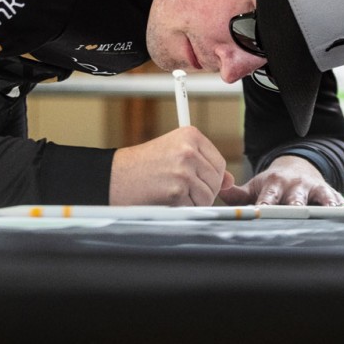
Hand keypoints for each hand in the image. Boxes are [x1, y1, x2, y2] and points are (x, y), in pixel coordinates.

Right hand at [109, 126, 233, 206]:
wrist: (114, 176)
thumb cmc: (141, 165)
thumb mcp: (173, 153)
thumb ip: (202, 163)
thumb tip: (229, 180)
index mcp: (190, 135)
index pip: (219, 162)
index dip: (211, 176)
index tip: (197, 179)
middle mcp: (188, 150)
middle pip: (216, 180)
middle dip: (203, 190)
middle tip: (181, 189)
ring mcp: (183, 171)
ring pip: (208, 196)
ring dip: (193, 202)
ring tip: (172, 193)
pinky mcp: (177, 191)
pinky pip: (194, 207)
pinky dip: (182, 209)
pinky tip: (166, 199)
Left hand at [220, 154, 342, 206]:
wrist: (297, 166)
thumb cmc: (273, 184)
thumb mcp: (255, 186)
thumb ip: (238, 194)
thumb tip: (221, 192)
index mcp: (273, 184)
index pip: (268, 199)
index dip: (265, 208)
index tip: (262, 216)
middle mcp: (294, 185)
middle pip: (294, 201)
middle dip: (294, 210)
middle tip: (293, 220)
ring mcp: (313, 188)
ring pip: (318, 200)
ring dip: (322, 208)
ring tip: (326, 217)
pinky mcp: (329, 192)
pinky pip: (336, 200)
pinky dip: (340, 207)